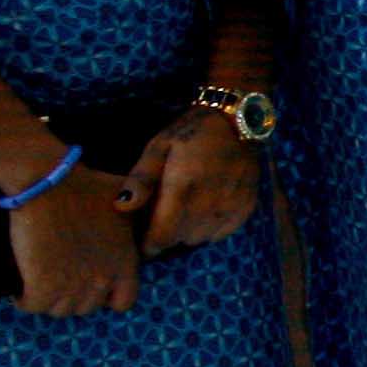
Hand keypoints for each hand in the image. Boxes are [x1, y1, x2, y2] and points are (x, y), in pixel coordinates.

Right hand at [6, 168, 140, 318]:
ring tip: (40, 285)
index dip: (107, 296)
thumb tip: (137, 205)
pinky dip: (25, 301)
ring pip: (60, 310)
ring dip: (50, 301)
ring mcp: (73, 286)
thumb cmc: (86, 185)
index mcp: (126, 263)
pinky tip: (21, 291)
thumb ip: (139, 203)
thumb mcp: (127, 194)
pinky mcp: (43, 286)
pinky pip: (34, 307)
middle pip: (87, 307)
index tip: (90, 284)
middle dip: (75, 297)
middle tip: (60, 281)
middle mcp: (103, 279)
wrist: (50, 184)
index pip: (123, 302)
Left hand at [120, 115, 265, 255]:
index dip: (148, 244)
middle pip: (179, 240)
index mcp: (183, 188)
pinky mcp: (245, 208)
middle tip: (159, 219)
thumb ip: (141, 180)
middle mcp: (209, 202)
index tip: (141, 240)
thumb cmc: (191, 133)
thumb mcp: (158, 147)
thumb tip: (121, 207)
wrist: (238, 122)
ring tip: (180, 213)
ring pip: (199, 239)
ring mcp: (230, 207)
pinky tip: (202, 211)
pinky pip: (220, 234)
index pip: (162, 236)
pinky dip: (207, 229)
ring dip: (186, 233)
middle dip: (165, 236)